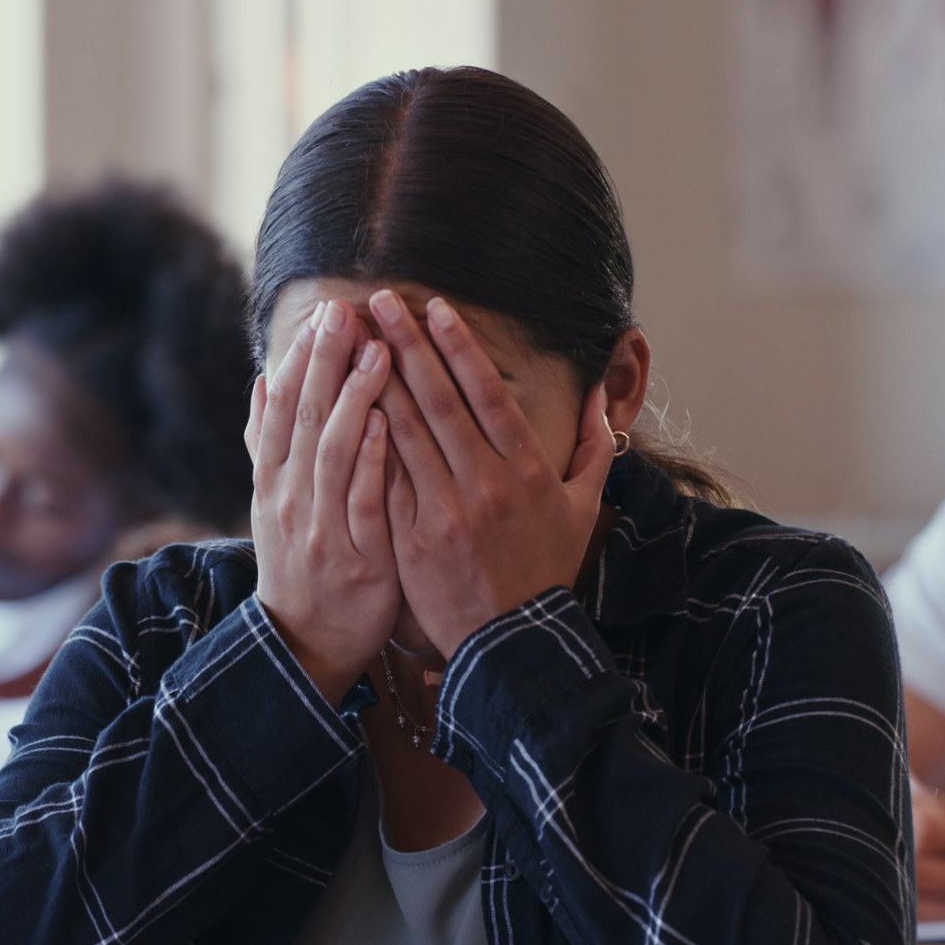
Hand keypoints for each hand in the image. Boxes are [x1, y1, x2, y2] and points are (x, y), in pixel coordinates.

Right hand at [247, 299, 400, 703]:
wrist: (305, 645)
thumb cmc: (302, 563)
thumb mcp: (273, 503)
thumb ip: (268, 445)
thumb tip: (259, 383)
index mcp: (273, 482)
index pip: (283, 408)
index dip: (301, 360)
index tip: (324, 313)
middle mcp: (290, 499)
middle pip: (304, 419)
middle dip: (325, 362)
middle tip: (346, 312)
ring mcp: (320, 528)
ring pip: (332, 454)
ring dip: (352, 399)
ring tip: (377, 352)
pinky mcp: (354, 557)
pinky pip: (361, 502)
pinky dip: (370, 460)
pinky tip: (385, 423)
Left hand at [370, 293, 610, 657]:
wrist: (512, 642)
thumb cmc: (546, 571)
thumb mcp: (583, 509)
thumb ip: (594, 450)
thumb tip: (603, 398)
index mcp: (526, 469)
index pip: (488, 393)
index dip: (459, 347)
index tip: (435, 307)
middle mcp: (485, 483)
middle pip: (439, 400)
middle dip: (407, 346)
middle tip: (377, 302)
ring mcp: (445, 511)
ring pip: (404, 432)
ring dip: (375, 381)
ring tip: (350, 342)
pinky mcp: (412, 538)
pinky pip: (384, 479)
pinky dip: (364, 441)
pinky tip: (342, 406)